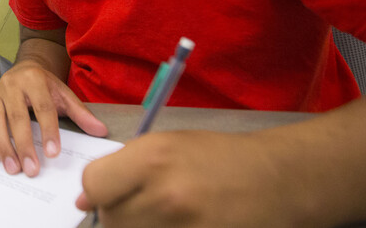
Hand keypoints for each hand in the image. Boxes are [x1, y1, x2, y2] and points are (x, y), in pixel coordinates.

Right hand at [0, 61, 106, 176]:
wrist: (25, 69)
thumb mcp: (64, 95)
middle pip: (16, 117)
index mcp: (34, 80)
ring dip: (3, 147)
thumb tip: (100, 131)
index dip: (48, 131)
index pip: (42, 108)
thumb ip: (81, 114)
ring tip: (13, 168)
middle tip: (31, 169)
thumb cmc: (44, 85)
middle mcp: (11, 85)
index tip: (53, 153)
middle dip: (24, 146)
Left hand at [76, 130, 306, 226]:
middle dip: (120, 214)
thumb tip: (84, 200)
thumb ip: (125, 168)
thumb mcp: (170, 145)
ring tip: (165, 216)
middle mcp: (165, 195)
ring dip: (140, 227)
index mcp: (153, 158)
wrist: (281, 182)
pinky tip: (179, 225)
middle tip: (145, 206)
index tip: (106, 194)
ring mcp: (184, 227)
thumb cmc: (222, 159)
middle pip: (111, 219)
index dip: (97, 191)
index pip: (93, 185)